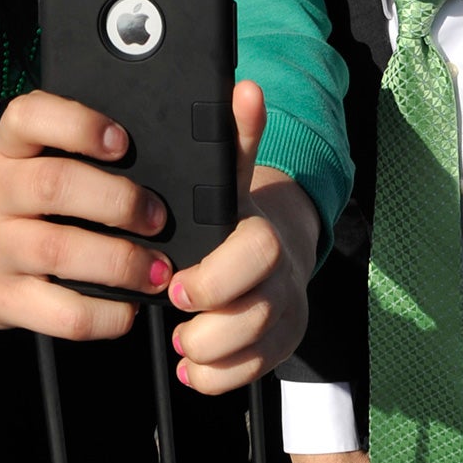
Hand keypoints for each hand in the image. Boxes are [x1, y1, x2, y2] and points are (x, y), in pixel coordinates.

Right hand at [0, 91, 169, 340]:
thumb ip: (65, 154)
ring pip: (59, 251)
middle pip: (55, 186)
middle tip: (157, 217)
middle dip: (118, 202)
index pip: (29, 118)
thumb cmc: (3, 194)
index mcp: (5, 150)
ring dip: (122, 262)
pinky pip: (60, 313)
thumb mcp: (17, 158)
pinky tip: (128, 309)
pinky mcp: (0, 300)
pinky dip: (105, 315)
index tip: (121, 141)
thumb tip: (150, 176)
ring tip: (156, 269)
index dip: (78, 124)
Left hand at [169, 81, 319, 395]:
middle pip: (254, 314)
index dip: (214, 278)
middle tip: (178, 311)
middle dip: (208, 324)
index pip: (254, 254)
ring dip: (208, 351)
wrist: (278, 242)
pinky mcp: (280, 345)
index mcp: (263, 232)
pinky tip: (194, 363)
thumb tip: (245, 86)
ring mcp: (285, 312)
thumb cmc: (236, 212)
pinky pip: (249, 375)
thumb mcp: (231, 177)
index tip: (178, 288)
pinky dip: (215, 376)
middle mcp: (282, 275)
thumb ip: (235, 138)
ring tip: (185, 336)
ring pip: (251, 348)